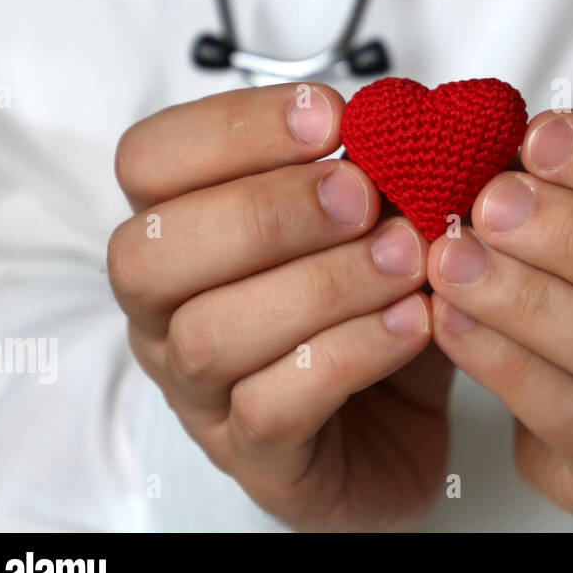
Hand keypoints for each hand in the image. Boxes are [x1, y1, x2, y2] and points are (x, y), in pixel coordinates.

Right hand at [107, 83, 451, 530]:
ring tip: (408, 260)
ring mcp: (201, 391)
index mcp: (183, 229)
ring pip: (210, 335)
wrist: (404, 430)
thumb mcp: (389, 219)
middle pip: (149, 251)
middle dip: (266, 211)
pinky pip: (272, 407)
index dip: (232, 128)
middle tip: (364, 196)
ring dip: (322, 284)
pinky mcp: (256, 458)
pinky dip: (352, 352)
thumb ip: (391, 166)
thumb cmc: (376, 305)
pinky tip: (416, 322)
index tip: (332, 117)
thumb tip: (423, 114)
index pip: (149, 161)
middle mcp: (167, 310)